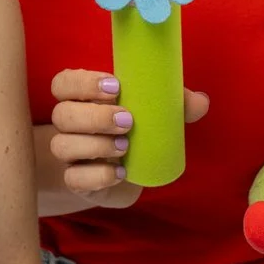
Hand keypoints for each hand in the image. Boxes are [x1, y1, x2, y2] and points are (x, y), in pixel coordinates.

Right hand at [48, 70, 209, 207]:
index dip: (83, 83)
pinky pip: (74, 179)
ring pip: (62, 145)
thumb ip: (176, 104)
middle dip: (94, 116)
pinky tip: (120, 173)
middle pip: (62, 114)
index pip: (64, 83)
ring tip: (125, 147)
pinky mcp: (75, 180)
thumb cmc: (136, 130)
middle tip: (128, 121)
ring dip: (95, 145)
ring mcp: (68, 153)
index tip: (116, 87)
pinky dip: (97, 176)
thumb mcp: (155, 113)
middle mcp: (67, 123)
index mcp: (81, 97)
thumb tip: (200, 101)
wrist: (126, 170)